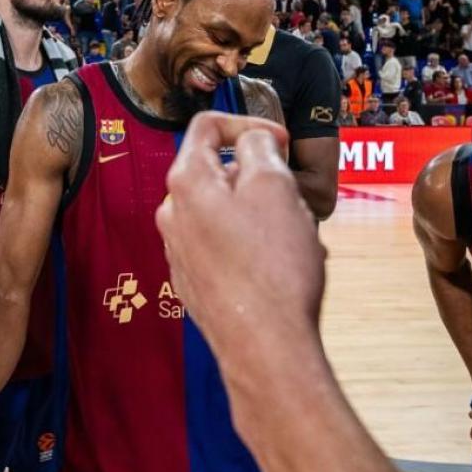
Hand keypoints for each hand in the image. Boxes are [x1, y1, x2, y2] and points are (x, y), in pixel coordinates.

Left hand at [156, 112, 321, 358]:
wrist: (267, 347)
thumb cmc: (273, 269)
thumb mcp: (275, 186)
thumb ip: (259, 148)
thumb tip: (252, 141)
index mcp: (187, 183)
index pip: (207, 127)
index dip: (250, 124)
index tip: (280, 141)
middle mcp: (173, 215)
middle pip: (219, 173)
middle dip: (262, 178)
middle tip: (295, 196)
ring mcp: (181, 252)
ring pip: (227, 213)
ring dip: (263, 215)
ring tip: (298, 237)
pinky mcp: (196, 282)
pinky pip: (226, 247)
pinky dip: (255, 245)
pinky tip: (284, 266)